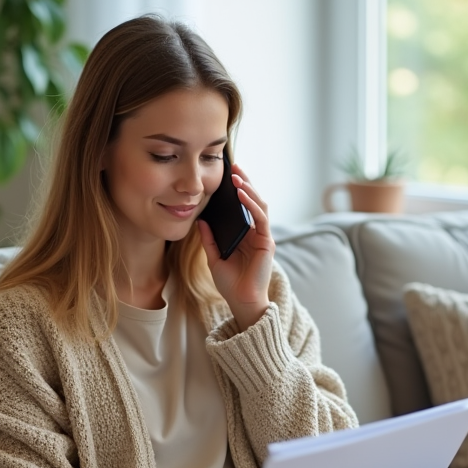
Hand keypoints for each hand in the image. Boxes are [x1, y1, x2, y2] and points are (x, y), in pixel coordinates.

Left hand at [197, 163, 274, 330]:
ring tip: (238, 176)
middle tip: (234, 165)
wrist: (241, 301)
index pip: (243, 206)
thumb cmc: (230, 283)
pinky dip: (252, 204)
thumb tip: (200, 220)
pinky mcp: (267, 242)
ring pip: (259, 205)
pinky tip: (242, 194)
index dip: (237, 189)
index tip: (227, 174)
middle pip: (253, 201)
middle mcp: (256, 233)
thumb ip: (209, 239)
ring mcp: (263, 236)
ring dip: (249, 189)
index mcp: (245, 234)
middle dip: (245, 182)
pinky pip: (261, 218)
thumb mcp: (214, 257)